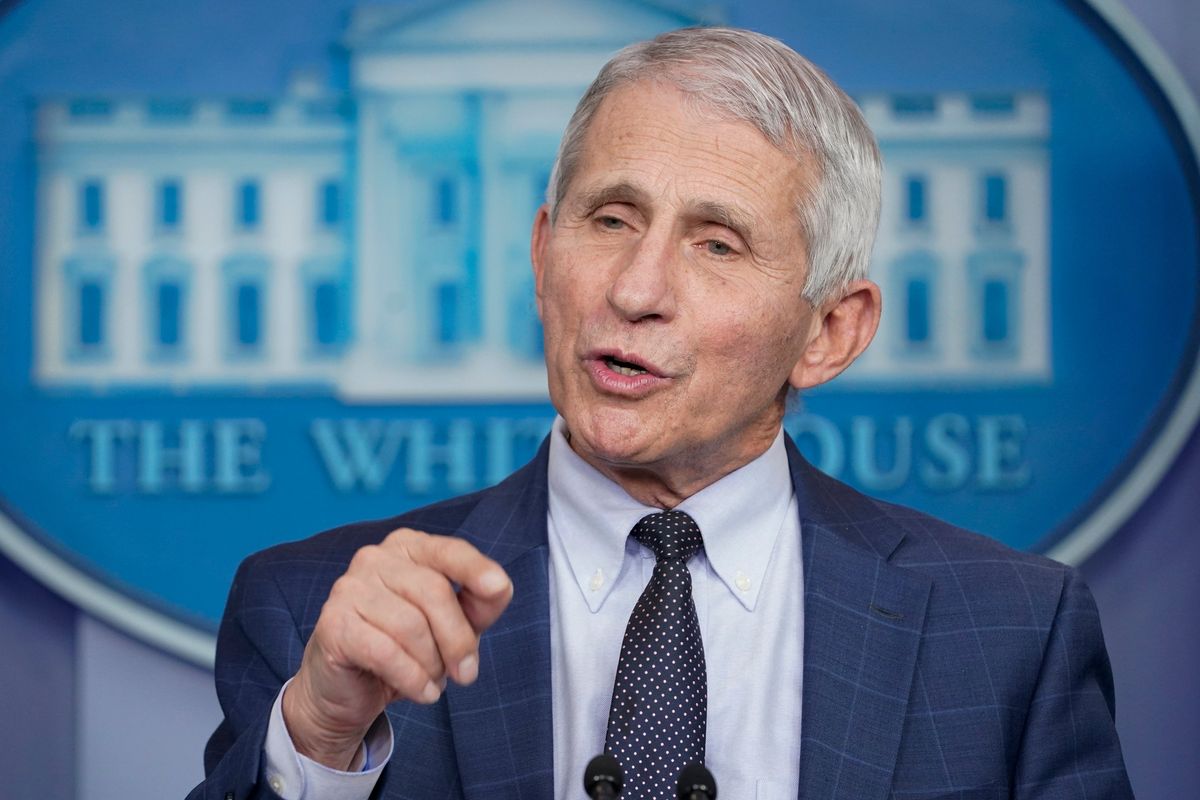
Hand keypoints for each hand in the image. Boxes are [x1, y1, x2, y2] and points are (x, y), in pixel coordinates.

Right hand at [282, 528, 512, 769]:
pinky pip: (386, 652)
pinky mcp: (333, 625)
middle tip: (466, 674)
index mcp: (407, 547)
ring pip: (411, 626)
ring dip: (432, 664)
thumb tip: (499, 586)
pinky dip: (412, 679)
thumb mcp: (452, 624)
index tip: (499, 586)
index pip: (448, 550)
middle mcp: (374, 558)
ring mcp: (348, 588)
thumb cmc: (406, 648)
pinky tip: (421, 692)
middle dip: (458, 639)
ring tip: (432, 680)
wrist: (347, 690)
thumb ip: (478, 603)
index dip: (475, 569)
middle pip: (434, 591)